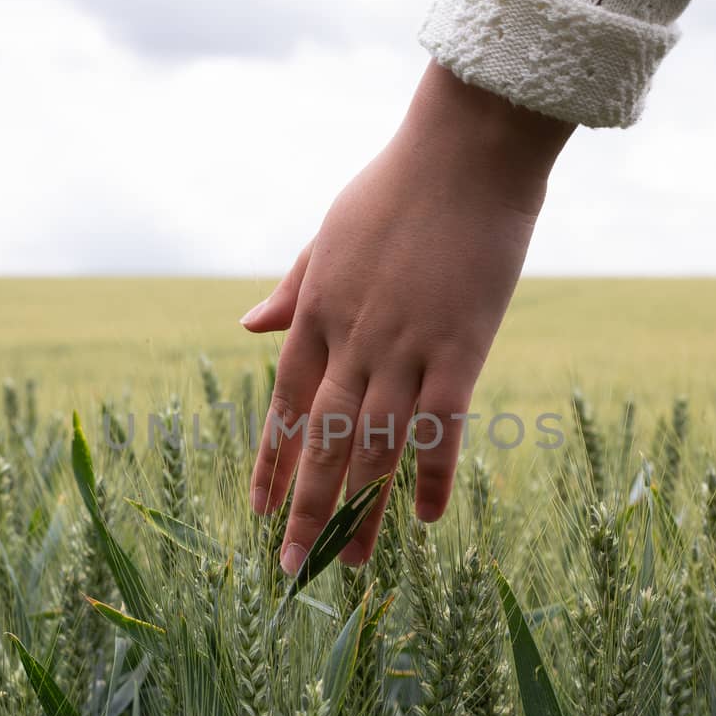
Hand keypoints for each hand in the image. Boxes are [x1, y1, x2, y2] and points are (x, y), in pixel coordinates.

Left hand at [242, 61, 573, 573]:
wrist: (468, 149)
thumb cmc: (397, 185)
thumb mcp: (327, 233)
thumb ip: (293, 289)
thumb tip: (247, 327)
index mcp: (317, 311)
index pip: (286, 404)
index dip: (272, 461)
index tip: (258, 510)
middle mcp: (353, 338)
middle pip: (324, 440)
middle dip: (306, 507)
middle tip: (293, 566)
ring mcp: (406, 345)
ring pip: (376, 444)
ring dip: (362, 508)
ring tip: (354, 565)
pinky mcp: (461, 345)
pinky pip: (441, 425)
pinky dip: (430, 473)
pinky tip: (424, 518)